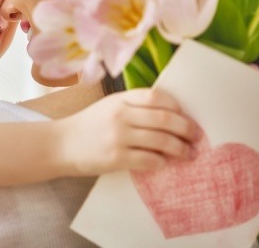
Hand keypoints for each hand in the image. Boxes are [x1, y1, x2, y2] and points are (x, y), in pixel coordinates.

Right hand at [59, 88, 199, 175]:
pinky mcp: (115, 158)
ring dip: (181, 148)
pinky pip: (149, 160)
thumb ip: (134, 105)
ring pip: (161, 141)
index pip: (157, 96)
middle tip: (197, 136)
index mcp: (120, 99)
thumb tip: (172, 114)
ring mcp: (118, 136)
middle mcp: (120, 115)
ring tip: (188, 153)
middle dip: (187, 129)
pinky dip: (161, 162)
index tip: (186, 116)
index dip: (177, 106)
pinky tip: (164, 162)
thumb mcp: (109, 106)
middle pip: (165, 118)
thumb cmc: (89, 125)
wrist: (61, 144)